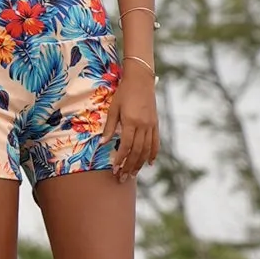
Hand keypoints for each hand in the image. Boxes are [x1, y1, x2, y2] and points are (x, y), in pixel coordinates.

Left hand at [109, 59, 158, 180]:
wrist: (141, 80)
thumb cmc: (124, 92)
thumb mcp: (113, 108)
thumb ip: (109, 126)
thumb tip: (103, 143)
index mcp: (131, 122)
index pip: (125, 146)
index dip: (120, 159)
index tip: (114, 169)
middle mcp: (143, 126)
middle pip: (137, 152)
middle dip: (129, 167)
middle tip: (122, 178)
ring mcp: (151, 125)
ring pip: (147, 150)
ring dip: (140, 164)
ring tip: (133, 174)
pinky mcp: (156, 124)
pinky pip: (155, 142)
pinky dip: (153, 154)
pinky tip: (150, 163)